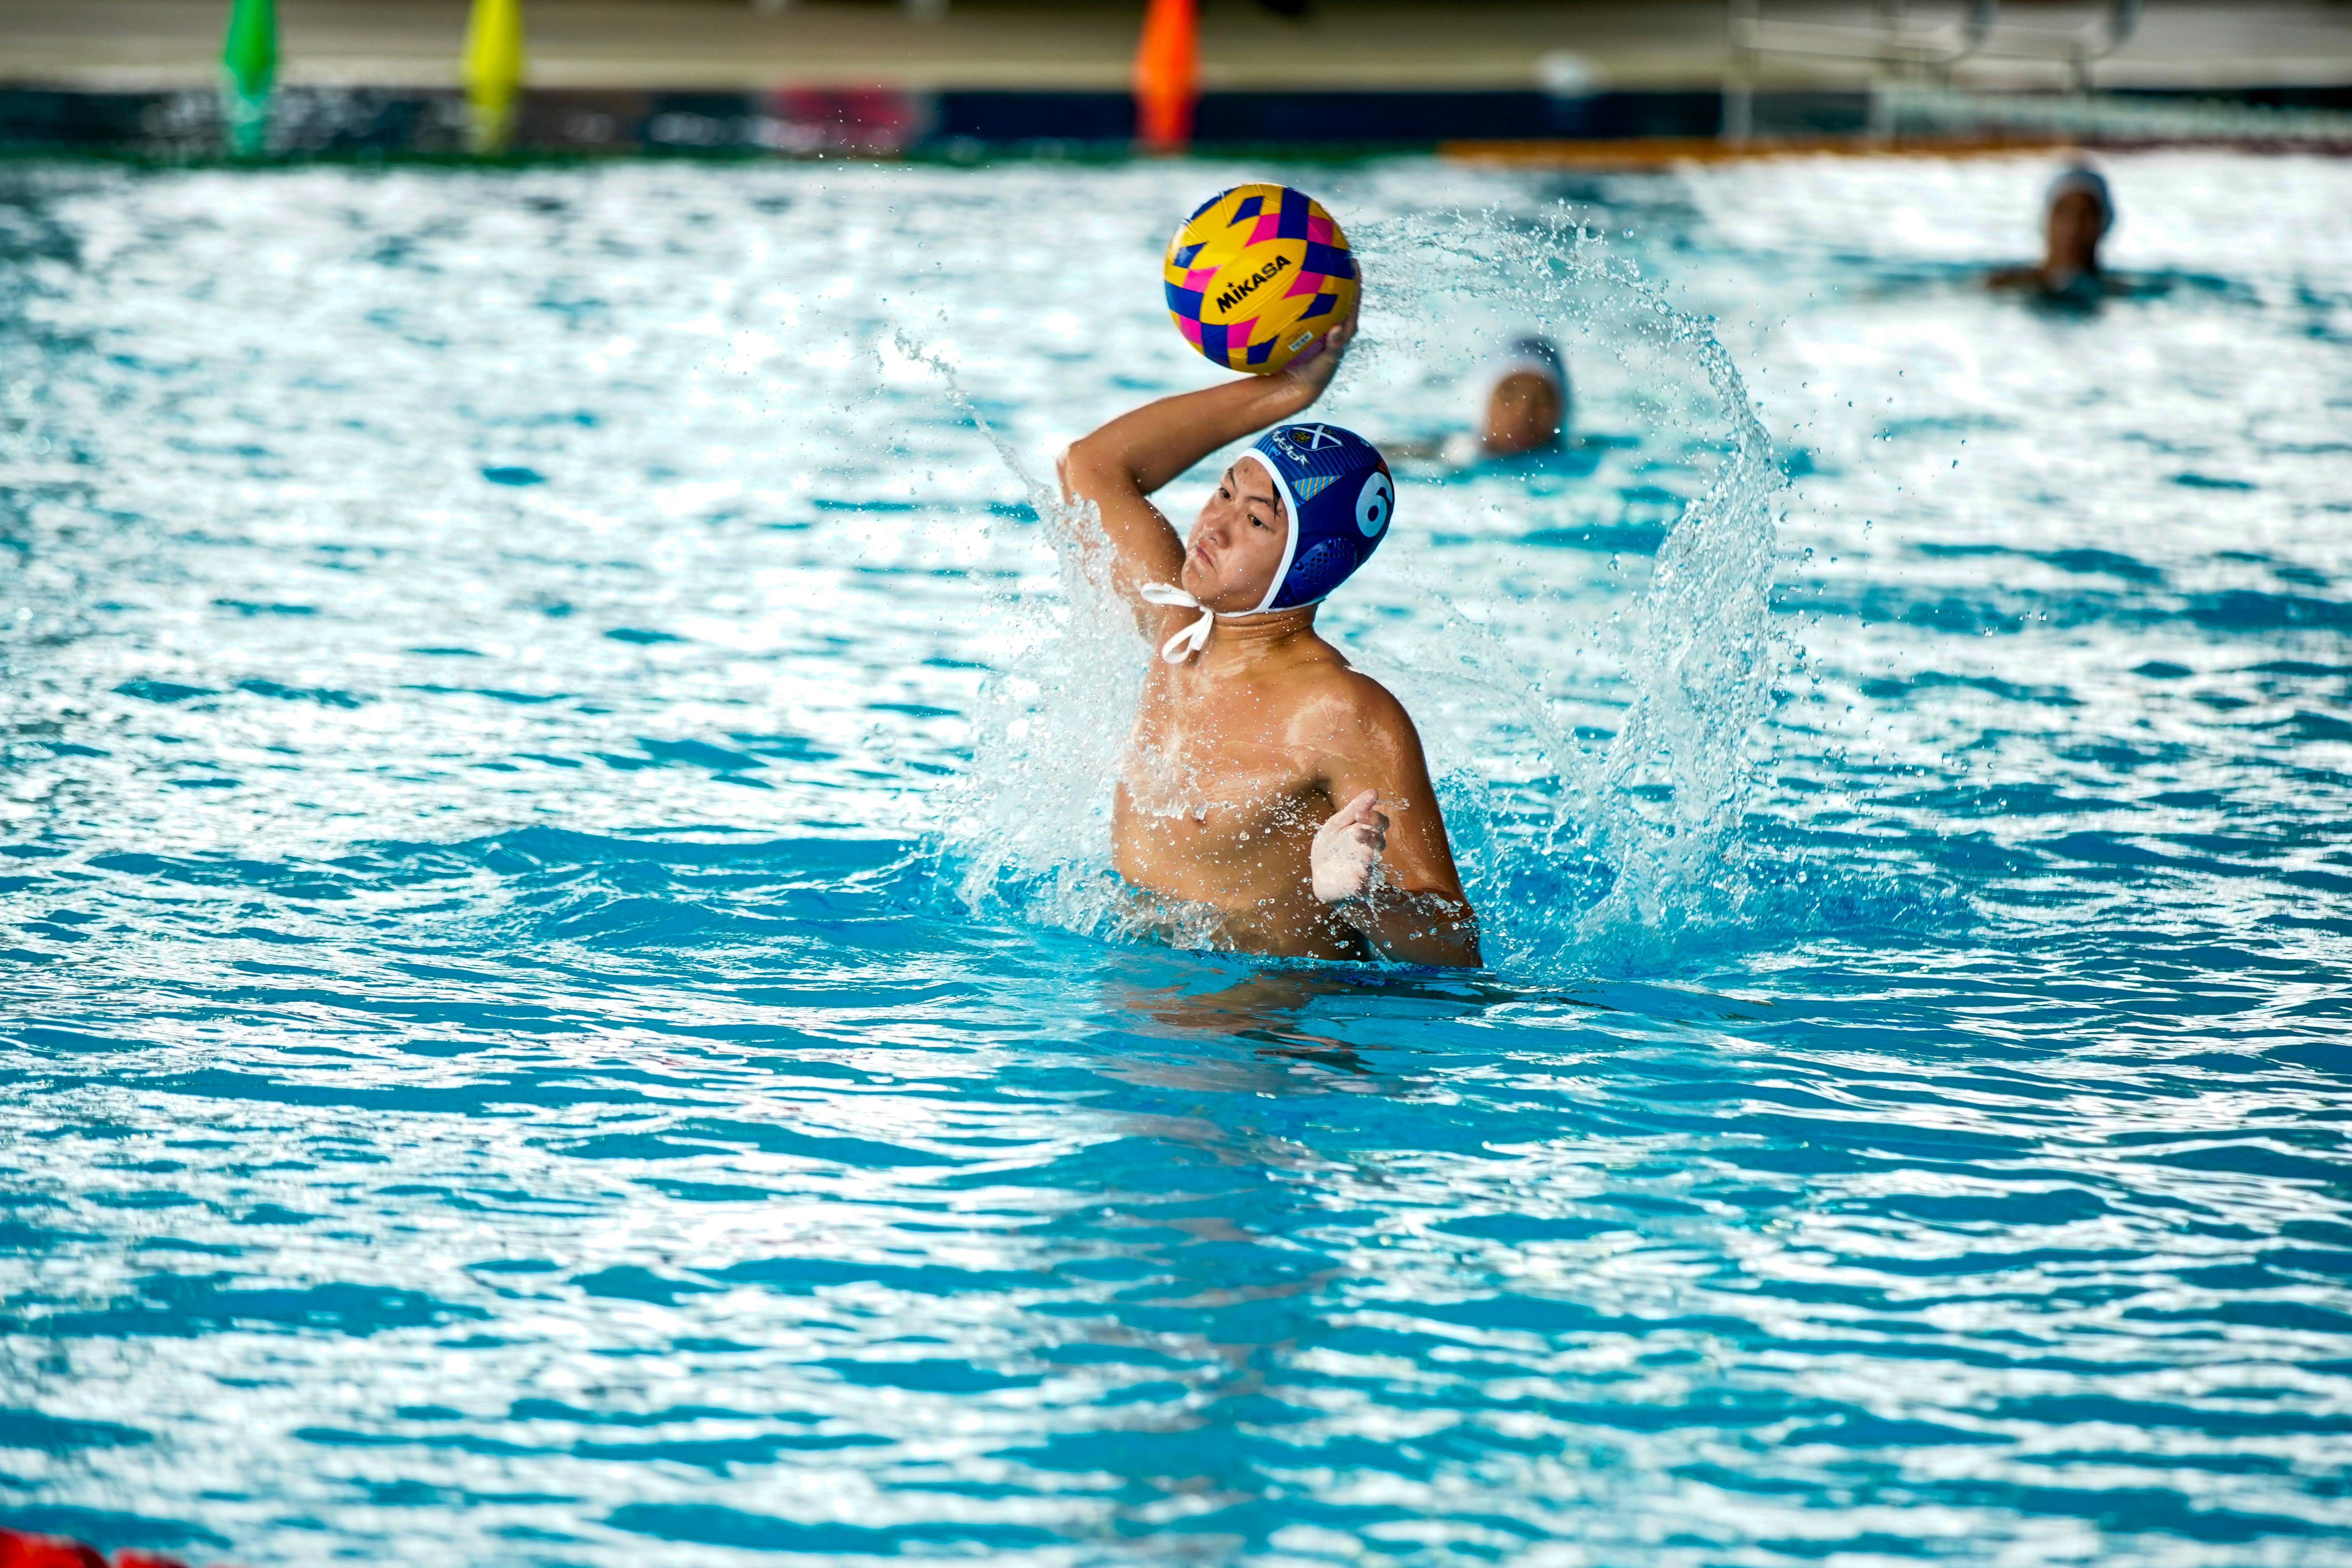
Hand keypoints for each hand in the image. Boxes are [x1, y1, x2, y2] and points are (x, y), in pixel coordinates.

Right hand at [1273, 272, 1361, 407]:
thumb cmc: (1317, 373)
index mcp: (1345, 328)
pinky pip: (1306, 307)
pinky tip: (1288, 283)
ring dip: (1319, 281)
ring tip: (1313, 261)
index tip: (1352, 260)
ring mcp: (1321, 324)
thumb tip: (1338, 330)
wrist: (1299, 383)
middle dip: (1338, 274)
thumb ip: (1334, 346)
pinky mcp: (1308, 327)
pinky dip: (1301, 295)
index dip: (1355, 280)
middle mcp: (1336, 322)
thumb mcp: (1327, 361)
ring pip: (1323, 298)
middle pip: (1340, 293)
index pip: (1354, 299)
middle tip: (1332, 252)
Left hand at [1311, 788, 1387, 903]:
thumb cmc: (1332, 846)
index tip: (1359, 814)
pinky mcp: (1356, 888)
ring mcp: (1364, 870)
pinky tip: (1355, 878)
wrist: (1321, 876)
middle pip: (1379, 843)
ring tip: (1359, 854)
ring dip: (1365, 859)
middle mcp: (1369, 852)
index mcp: (1366, 834)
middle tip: (1356, 833)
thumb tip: (1374, 791)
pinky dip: (1359, 883)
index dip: (1374, 818)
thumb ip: (1353, 809)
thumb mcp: (1337, 824)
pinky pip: (1362, 887)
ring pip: (1372, 865)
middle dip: (1370, 837)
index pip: (1380, 824)